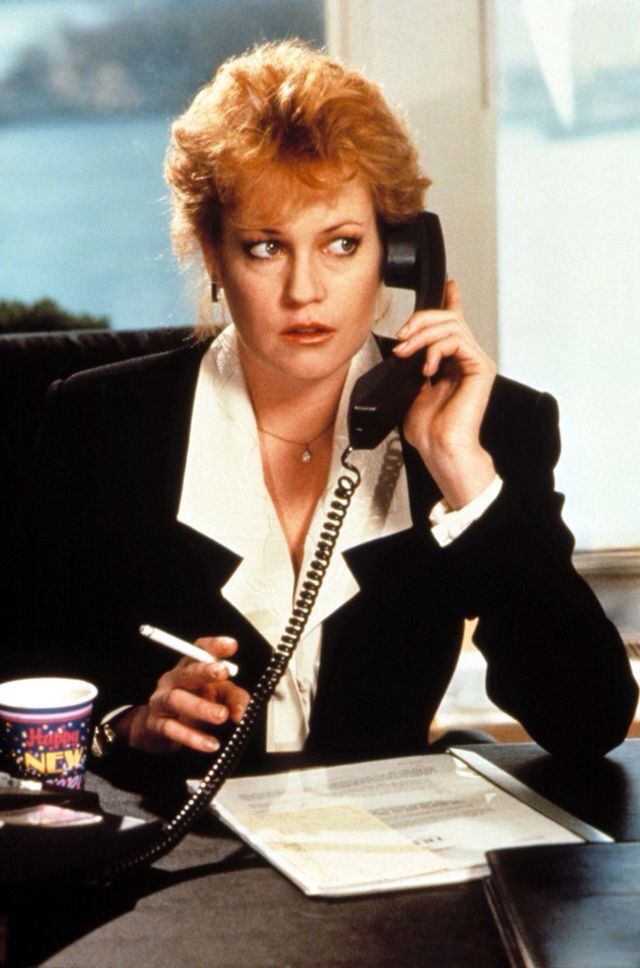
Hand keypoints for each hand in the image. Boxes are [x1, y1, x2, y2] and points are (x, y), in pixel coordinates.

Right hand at [116, 636, 249, 753]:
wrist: (159, 729)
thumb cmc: (192, 704)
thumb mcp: (217, 696)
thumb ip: (234, 698)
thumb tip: (243, 712)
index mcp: (189, 667)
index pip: (199, 650)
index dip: (214, 646)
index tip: (230, 646)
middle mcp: (174, 680)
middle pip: (186, 672)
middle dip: (205, 671)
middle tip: (223, 672)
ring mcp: (161, 701)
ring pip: (176, 699)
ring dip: (201, 707)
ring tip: (221, 716)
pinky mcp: (156, 724)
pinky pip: (172, 729)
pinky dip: (192, 737)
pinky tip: (210, 743)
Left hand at [393, 279, 495, 507]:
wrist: (441, 448)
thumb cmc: (429, 430)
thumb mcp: (411, 388)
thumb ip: (413, 364)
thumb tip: (404, 346)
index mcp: (452, 363)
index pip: (455, 324)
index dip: (452, 300)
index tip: (449, 284)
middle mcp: (467, 359)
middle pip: (448, 318)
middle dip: (419, 321)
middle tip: (402, 338)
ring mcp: (475, 362)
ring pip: (450, 325)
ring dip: (421, 335)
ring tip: (406, 353)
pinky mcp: (481, 367)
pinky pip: (457, 340)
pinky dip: (435, 348)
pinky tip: (426, 366)